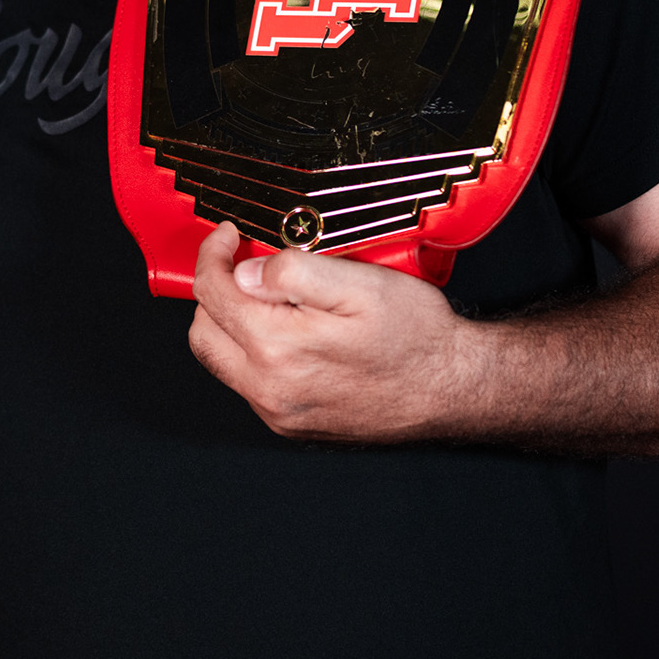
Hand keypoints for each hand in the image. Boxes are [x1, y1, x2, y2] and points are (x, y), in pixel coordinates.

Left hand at [189, 223, 481, 440]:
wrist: (454, 388)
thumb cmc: (416, 337)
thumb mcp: (360, 284)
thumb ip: (294, 272)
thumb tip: (244, 271)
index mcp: (279, 350)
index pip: (212, 294)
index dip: (213, 254)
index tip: (228, 236)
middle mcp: (270, 389)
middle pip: (204, 331)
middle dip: (217, 290)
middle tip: (245, 264)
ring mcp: (279, 411)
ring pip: (221, 360)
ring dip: (232, 323)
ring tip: (268, 297)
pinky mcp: (291, 422)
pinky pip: (248, 382)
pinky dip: (254, 351)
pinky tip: (288, 331)